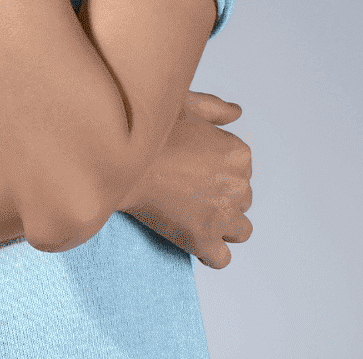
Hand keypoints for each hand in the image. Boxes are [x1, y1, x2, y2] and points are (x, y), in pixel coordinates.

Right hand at [120, 90, 252, 268]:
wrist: (120, 159)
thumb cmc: (149, 130)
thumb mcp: (186, 103)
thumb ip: (216, 108)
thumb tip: (237, 112)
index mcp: (238, 153)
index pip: (243, 171)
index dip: (218, 172)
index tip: (194, 172)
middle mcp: (237, 185)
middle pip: (241, 200)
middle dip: (220, 198)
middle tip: (188, 192)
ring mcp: (221, 215)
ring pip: (241, 230)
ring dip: (222, 226)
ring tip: (194, 218)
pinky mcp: (202, 238)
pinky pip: (221, 259)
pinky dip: (209, 254)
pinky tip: (191, 240)